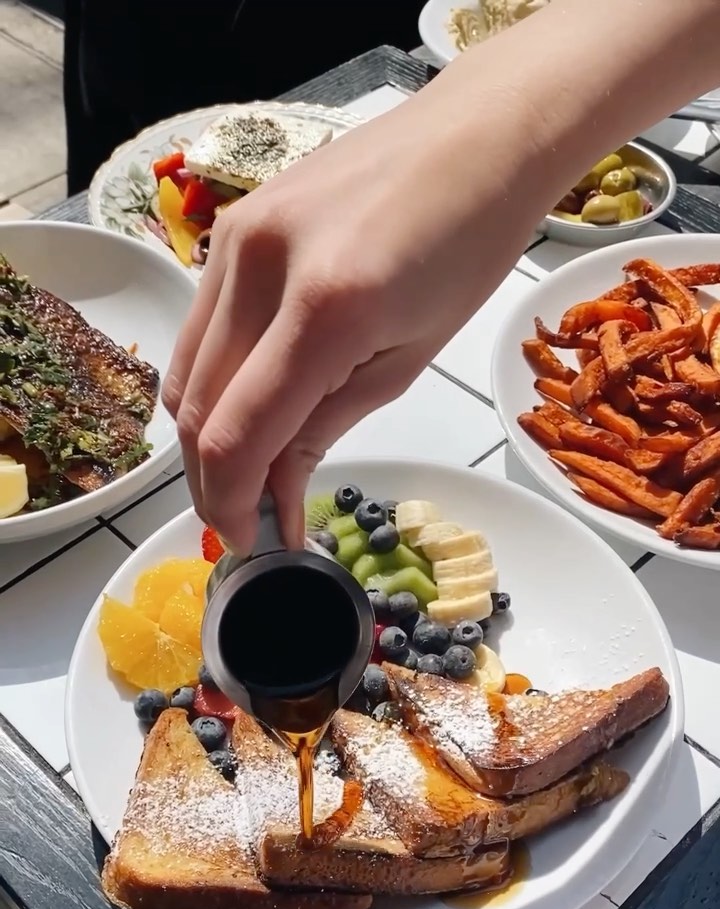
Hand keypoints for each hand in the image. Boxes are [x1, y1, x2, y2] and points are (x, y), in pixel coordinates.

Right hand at [162, 81, 538, 551]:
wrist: (473, 139)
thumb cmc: (466, 251)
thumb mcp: (407, 360)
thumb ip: (325, 425)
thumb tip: (274, 489)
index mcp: (326, 312)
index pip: (238, 435)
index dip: (233, 503)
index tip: (254, 542)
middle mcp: (261, 270)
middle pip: (195, 411)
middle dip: (213, 482)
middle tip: (246, 520)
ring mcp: (235, 240)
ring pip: (184, 371)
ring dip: (204, 438)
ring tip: (244, 473)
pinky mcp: (230, 226)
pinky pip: (199, 327)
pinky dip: (210, 381)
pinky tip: (244, 405)